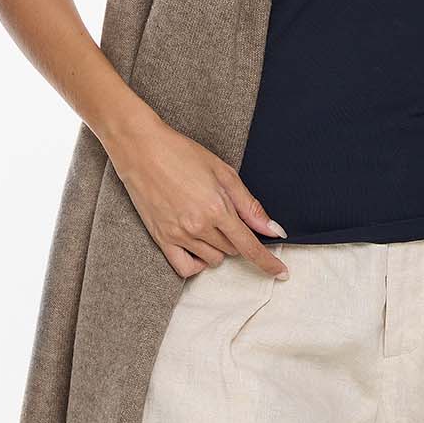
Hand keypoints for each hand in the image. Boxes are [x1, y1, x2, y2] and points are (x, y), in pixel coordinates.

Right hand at [106, 117, 289, 280]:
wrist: (142, 149)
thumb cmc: (182, 154)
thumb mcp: (223, 173)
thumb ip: (250, 205)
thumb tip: (273, 230)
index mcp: (217, 209)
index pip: (249, 246)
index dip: (267, 263)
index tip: (281, 274)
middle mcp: (198, 227)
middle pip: (232, 250)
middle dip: (237, 238)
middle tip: (225, 214)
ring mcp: (178, 235)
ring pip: (212, 260)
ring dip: (218, 248)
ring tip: (208, 222)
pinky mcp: (161, 238)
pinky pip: (184, 268)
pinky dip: (197, 263)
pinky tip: (198, 248)